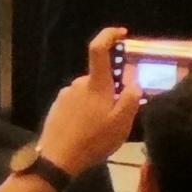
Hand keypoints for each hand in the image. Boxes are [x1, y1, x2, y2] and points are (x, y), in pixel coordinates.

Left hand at [34, 28, 148, 175]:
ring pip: (89, 93)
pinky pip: (78, 103)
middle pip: (100, 79)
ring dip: (99, 105)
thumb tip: (134, 82)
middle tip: (119, 118)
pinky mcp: (57, 106)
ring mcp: (65, 95)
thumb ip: (130, 99)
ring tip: (103, 131)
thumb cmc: (93, 140)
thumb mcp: (121, 123)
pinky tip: (88, 132)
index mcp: (95, 84)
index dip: (109, 35)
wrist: (58, 158)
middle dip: (111, 92)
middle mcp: (77, 84)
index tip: (122, 33)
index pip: (98, 49)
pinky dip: (86, 112)